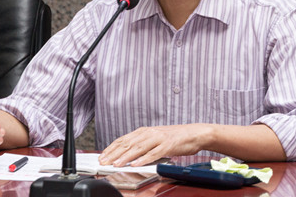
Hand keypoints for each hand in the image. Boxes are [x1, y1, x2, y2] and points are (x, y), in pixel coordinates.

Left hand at [98, 124, 212, 166]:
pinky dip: (144, 159)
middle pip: (128, 143)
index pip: (123, 139)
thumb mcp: (155, 139)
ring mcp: (158, 138)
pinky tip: (136, 164)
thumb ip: (141, 144)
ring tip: (116, 164)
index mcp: (144, 131)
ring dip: (126, 156)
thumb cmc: (174, 138)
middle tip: (104, 161)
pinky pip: (154, 153)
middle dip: (114, 153)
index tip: (102, 156)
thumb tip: (126, 154)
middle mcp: (149, 133)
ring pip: (138, 147)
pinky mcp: (168, 145)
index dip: (111, 148)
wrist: (193, 133)